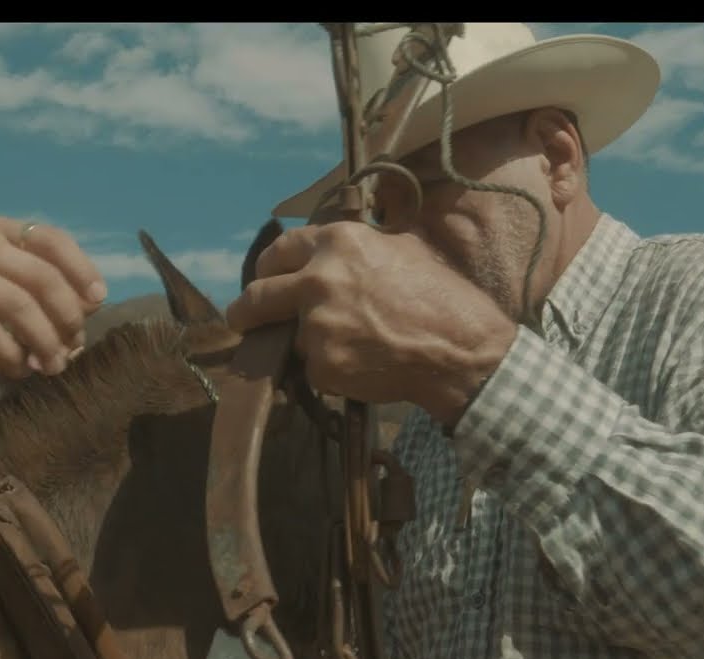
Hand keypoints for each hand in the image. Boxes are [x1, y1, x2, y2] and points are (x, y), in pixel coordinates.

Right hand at [0, 217, 106, 378]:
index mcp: (3, 230)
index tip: (97, 302)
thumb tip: (86, 313)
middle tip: (72, 348)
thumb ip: (36, 284)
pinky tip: (17, 369)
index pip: (54, 240)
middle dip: (67, 318)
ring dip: (44, 343)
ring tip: (52, 367)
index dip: (82, 270)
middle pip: (43, 279)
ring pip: (20, 308)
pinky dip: (11, 356)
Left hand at [225, 221, 516, 427]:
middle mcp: (319, 279)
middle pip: (257, 297)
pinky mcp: (323, 365)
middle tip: (242, 319)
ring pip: (294, 337)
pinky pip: (314, 369)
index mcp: (337, 242)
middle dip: (244, 311)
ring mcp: (317, 325)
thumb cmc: (439, 296)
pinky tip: (365, 365)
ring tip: (354, 345)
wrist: (461, 348)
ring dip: (311, 344)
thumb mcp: (400, 247)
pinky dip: (332, 371)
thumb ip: (356, 247)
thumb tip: (330, 249)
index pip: (279, 250)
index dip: (267, 266)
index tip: (262, 278)